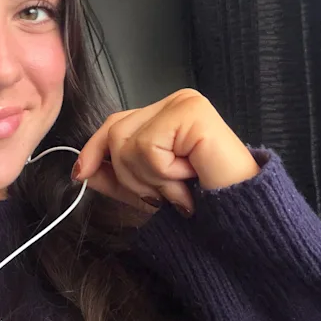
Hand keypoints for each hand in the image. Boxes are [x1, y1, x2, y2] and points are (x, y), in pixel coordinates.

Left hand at [73, 89, 259, 214]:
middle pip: (114, 134)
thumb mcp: (146, 189)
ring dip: (150, 179)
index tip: (81, 174)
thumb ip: (115, 176)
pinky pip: (148, 147)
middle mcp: (175, 102)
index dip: (94, 150)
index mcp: (166, 115)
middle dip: (131, 177)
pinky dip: (163, 174)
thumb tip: (82, 168)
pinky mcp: (192, 112)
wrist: (240, 218)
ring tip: (180, 186)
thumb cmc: (202, 204)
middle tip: (165, 193)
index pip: (114, 124)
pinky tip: (189, 177)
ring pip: (126, 143)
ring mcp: (185, 103)